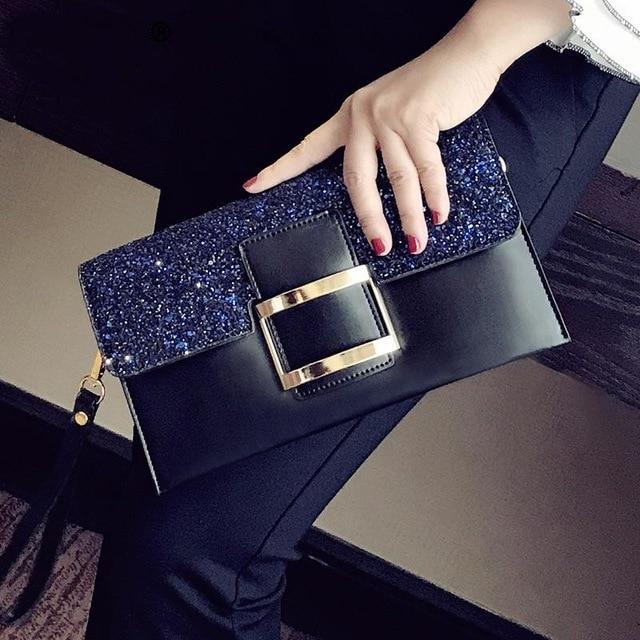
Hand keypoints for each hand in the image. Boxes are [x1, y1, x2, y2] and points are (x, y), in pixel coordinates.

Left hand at [242, 0, 570, 255]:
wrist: (466, 55)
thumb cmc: (428, 91)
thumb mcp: (391, 114)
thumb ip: (381, 145)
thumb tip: (384, 191)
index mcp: (348, 116)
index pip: (307, 148)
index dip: (278, 170)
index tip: (251, 187)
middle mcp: (362, 116)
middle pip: (357, 180)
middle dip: (370, 219)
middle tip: (380, 246)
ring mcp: (389, 117)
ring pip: (397, 180)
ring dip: (410, 216)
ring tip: (415, 241)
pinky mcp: (419, 119)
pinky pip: (426, 169)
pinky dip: (435, 196)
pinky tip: (438, 214)